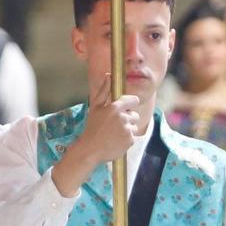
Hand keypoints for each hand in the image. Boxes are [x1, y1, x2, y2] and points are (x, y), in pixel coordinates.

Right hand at [52, 74, 143, 195]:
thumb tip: (108, 75)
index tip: (127, 107)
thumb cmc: (92, 127)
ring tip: (115, 133)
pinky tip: (116, 140)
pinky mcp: (130, 141)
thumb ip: (104, 91)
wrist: (91, 149)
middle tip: (115, 125)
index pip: (133, 100)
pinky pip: (133, 137)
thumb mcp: (95, 107)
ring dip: (128, 129)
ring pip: (134, 126)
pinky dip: (127, 139)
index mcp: (115, 107)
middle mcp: (123, 117)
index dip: (131, 104)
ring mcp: (127, 129)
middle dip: (127, 119)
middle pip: (134, 115)